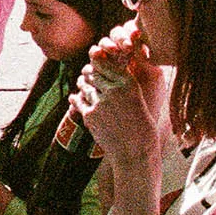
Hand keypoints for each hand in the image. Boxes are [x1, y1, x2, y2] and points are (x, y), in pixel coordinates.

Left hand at [71, 21, 168, 171]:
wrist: (135, 151)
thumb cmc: (140, 126)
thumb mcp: (137, 99)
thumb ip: (122, 85)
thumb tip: (102, 71)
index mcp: (129, 83)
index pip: (106, 64)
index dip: (98, 62)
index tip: (95, 63)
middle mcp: (114, 90)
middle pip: (93, 73)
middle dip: (89, 73)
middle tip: (86, 74)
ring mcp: (100, 102)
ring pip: (84, 86)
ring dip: (82, 85)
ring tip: (82, 84)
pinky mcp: (90, 115)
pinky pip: (78, 101)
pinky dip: (76, 99)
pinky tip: (75, 98)